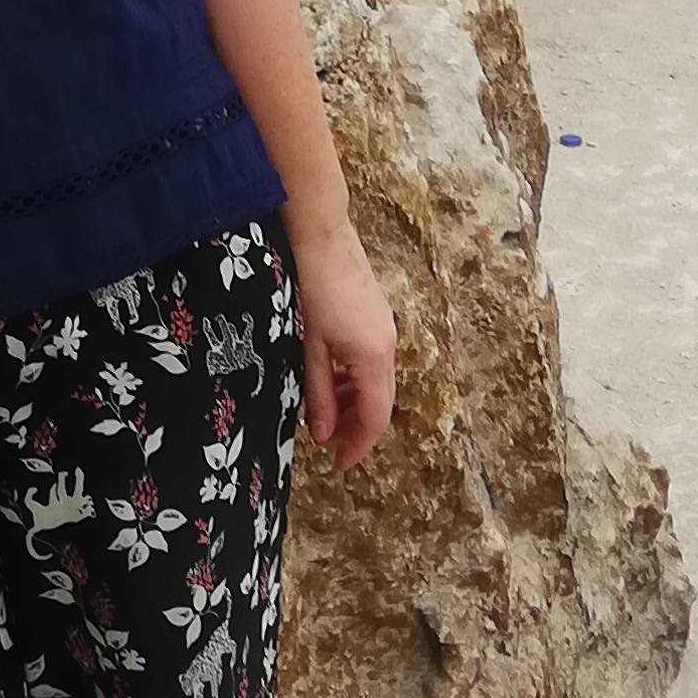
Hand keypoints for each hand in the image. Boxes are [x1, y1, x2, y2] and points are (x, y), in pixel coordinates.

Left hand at [296, 218, 396, 467]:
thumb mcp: (309, 346)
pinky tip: (329, 382)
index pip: (375, 417)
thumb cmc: (312, 286)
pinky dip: (354, 380)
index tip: (339, 465)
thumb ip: (317, 393)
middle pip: (380, 402)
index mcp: (373, 357)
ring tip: (323, 416)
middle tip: (329, 446)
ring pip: (376, 382)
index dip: (358, 445)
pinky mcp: (376, 317)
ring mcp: (385, 330)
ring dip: (354, 404)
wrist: (321, 232)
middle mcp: (388, 347)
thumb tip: (324, 434)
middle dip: (357, 428)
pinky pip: (372, 362)